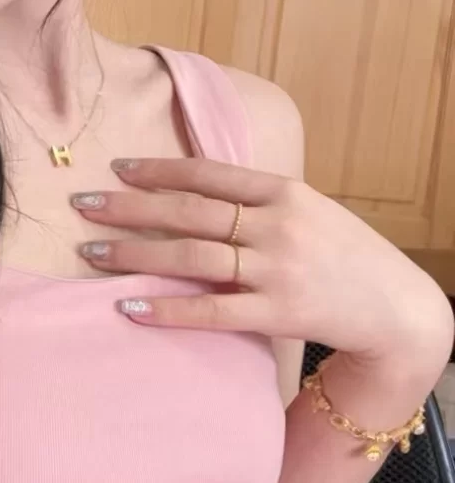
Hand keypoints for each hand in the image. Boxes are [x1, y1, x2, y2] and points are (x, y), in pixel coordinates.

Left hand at [73, 158, 452, 373]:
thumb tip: (194, 187)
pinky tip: (128, 308)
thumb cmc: (344, 254)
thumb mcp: (308, 209)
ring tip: (92, 252)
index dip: (158, 168)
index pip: (208, 172)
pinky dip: (166, 309)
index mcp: (283, 190)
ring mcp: (277, 269)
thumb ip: (258, 199)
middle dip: (130, 206)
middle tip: (84, 204)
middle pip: (189, 210)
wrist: (396, 307)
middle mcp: (277, 224)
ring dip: (136, 254)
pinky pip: (211, 310)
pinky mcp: (277, 314)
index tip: (117, 168)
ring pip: (191, 256)